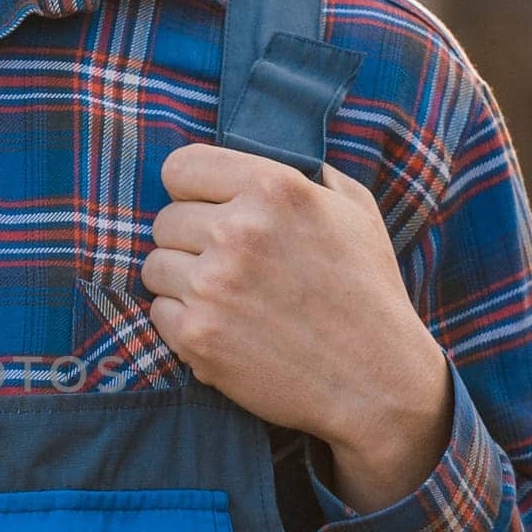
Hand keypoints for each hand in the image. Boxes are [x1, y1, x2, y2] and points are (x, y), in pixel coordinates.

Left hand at [141, 144, 452, 508]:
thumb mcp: (353, 210)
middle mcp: (238, 231)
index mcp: (274, 188)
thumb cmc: (367, 291)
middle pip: (164, 221)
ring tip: (227, 298)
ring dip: (181, 281)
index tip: (206, 208)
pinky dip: (182, 322)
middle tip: (228, 265)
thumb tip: (260, 150)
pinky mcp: (198, 336)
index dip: (190, 190)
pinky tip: (224, 327)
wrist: (376, 381)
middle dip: (189, 241)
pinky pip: (158, 313)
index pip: (180, 167)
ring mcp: (213, 285)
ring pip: (154, 267)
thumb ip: (303, 173)